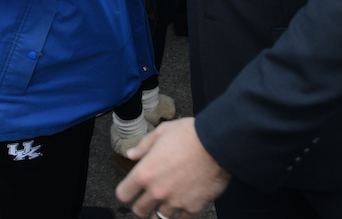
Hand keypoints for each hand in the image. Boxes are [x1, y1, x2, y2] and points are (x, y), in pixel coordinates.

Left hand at [116, 117, 230, 218]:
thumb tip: (132, 154)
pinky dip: (181, 214)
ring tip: (167, 201)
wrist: (218, 144)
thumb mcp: (163, 132)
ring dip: (161, 210)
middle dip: (143, 203)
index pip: (123, 194)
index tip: (130, 190)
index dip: (126, 192)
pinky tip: (182, 205)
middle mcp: (157, 191)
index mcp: (145, 173)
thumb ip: (144, 145)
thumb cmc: (191, 135)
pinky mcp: (192, 207)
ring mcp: (174, 201)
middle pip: (139, 210)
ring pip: (159, 217)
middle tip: (149, 196)